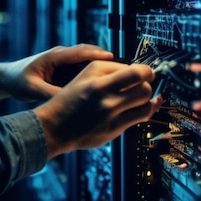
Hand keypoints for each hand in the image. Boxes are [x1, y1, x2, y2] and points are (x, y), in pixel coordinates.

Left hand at [0, 43, 115, 101]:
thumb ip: (49, 94)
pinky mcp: (65, 68)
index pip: (80, 52)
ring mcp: (64, 61)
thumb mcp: (32, 89)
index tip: (114, 61)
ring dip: (103, 66)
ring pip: (89, 60)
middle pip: (89, 54)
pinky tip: (106, 83)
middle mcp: (61, 55)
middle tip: (125, 68)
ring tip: (121, 75)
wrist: (8, 77)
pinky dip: (96, 71)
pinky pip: (84, 67)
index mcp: (54, 57)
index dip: (98, 55)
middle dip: (106, 60)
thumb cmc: (18, 80)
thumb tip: (67, 99)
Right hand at [33, 59, 161, 157]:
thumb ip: (110, 69)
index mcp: (97, 80)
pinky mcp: (113, 130)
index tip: (146, 72)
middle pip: (144, 88)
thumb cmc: (68, 100)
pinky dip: (143, 111)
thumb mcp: (84, 75)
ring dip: (147, 99)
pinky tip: (141, 108)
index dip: (146, 71)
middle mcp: (105, 97)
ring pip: (145, 104)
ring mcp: (110, 115)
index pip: (135, 72)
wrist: (54, 127)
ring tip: (139, 97)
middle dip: (146, 85)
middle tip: (141, 84)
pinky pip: (139, 119)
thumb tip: (136, 71)